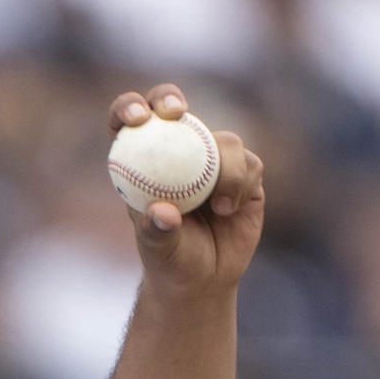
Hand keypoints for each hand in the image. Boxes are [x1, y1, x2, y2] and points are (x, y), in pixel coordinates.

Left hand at [114, 85, 266, 294]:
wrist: (204, 280)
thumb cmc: (171, 261)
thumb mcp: (159, 251)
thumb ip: (157, 231)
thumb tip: (162, 212)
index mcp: (144, 162)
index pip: (128, 122)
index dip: (129, 107)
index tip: (139, 118)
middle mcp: (178, 152)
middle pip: (171, 106)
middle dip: (169, 98)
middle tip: (176, 113)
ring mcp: (212, 158)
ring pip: (224, 141)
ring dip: (226, 170)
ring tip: (219, 207)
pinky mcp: (245, 172)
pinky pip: (250, 163)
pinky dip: (242, 184)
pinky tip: (230, 209)